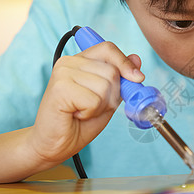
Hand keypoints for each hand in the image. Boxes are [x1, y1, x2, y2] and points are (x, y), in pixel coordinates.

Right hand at [28, 41, 143, 164]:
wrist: (55, 144)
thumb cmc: (80, 123)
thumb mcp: (108, 99)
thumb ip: (120, 79)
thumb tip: (136, 58)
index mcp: (81, 60)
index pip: (108, 48)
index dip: (125, 63)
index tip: (138, 78)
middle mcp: (70, 62)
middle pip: (111, 71)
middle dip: (112, 95)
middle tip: (93, 107)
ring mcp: (63, 72)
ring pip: (105, 86)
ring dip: (101, 106)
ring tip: (82, 111)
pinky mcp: (60, 88)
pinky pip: (94, 99)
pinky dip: (91, 112)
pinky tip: (75, 114)